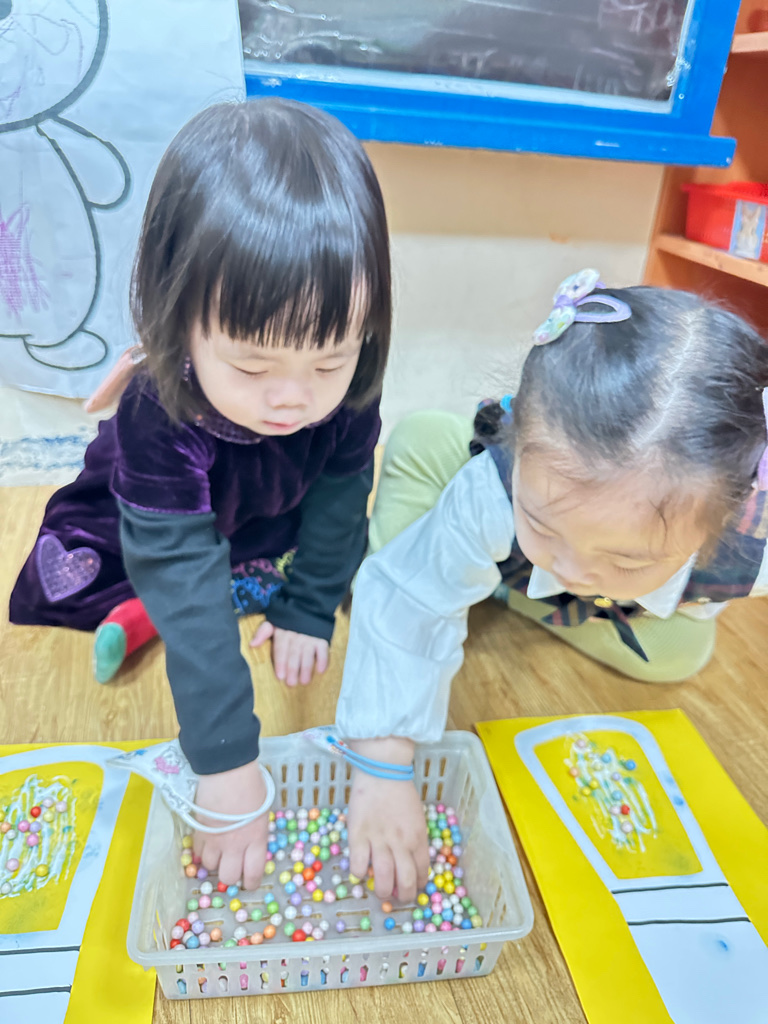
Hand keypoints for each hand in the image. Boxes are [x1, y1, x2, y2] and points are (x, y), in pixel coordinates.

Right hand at [193, 760, 269, 889]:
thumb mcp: (263, 809)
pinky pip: (197, 851)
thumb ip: (257, 830)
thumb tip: (254, 840)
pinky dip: (201, 850)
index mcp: (256, 839)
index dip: (251, 882)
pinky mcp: (199, 831)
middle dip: (230, 874)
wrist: (227, 770)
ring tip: (218, 849)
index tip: (250, 882)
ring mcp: (215, 840)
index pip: (254, 872)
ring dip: (214, 860)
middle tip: (231, 865)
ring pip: (210, 866)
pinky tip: (206, 841)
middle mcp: (236, 845)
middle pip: (229, 877)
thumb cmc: (251, 784)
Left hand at [250, 621, 328, 686]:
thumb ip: (262, 633)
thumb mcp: (273, 622)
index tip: (280, 676)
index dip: (280, 662)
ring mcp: (310, 637)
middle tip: (291, 683)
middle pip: (294, 654)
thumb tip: (252, 644)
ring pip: (308, 654)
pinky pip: (324, 650)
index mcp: (283, 633)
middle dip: (293, 669)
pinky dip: (323, 660)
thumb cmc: (288, 621)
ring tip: (304, 681)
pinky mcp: (322, 638)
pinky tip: (321, 670)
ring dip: (307, 668)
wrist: (308, 606)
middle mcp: (297, 635)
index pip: (281, 649)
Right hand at [347, 737, 429, 902]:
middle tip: (397, 896)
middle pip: (405, 882)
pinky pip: (359, 865)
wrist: (382, 771)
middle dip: (403, 896)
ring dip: (382, 891)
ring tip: (380, 891)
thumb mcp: (417, 817)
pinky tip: (361, 870)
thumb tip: (410, 861)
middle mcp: (401, 843)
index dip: (418, 885)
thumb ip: (414, 840)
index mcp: (418, 837)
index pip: (422, 871)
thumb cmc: (400, 792)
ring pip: (383, 879)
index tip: (413, 887)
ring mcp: (379, 840)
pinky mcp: (358, 835)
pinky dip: (360, 874)